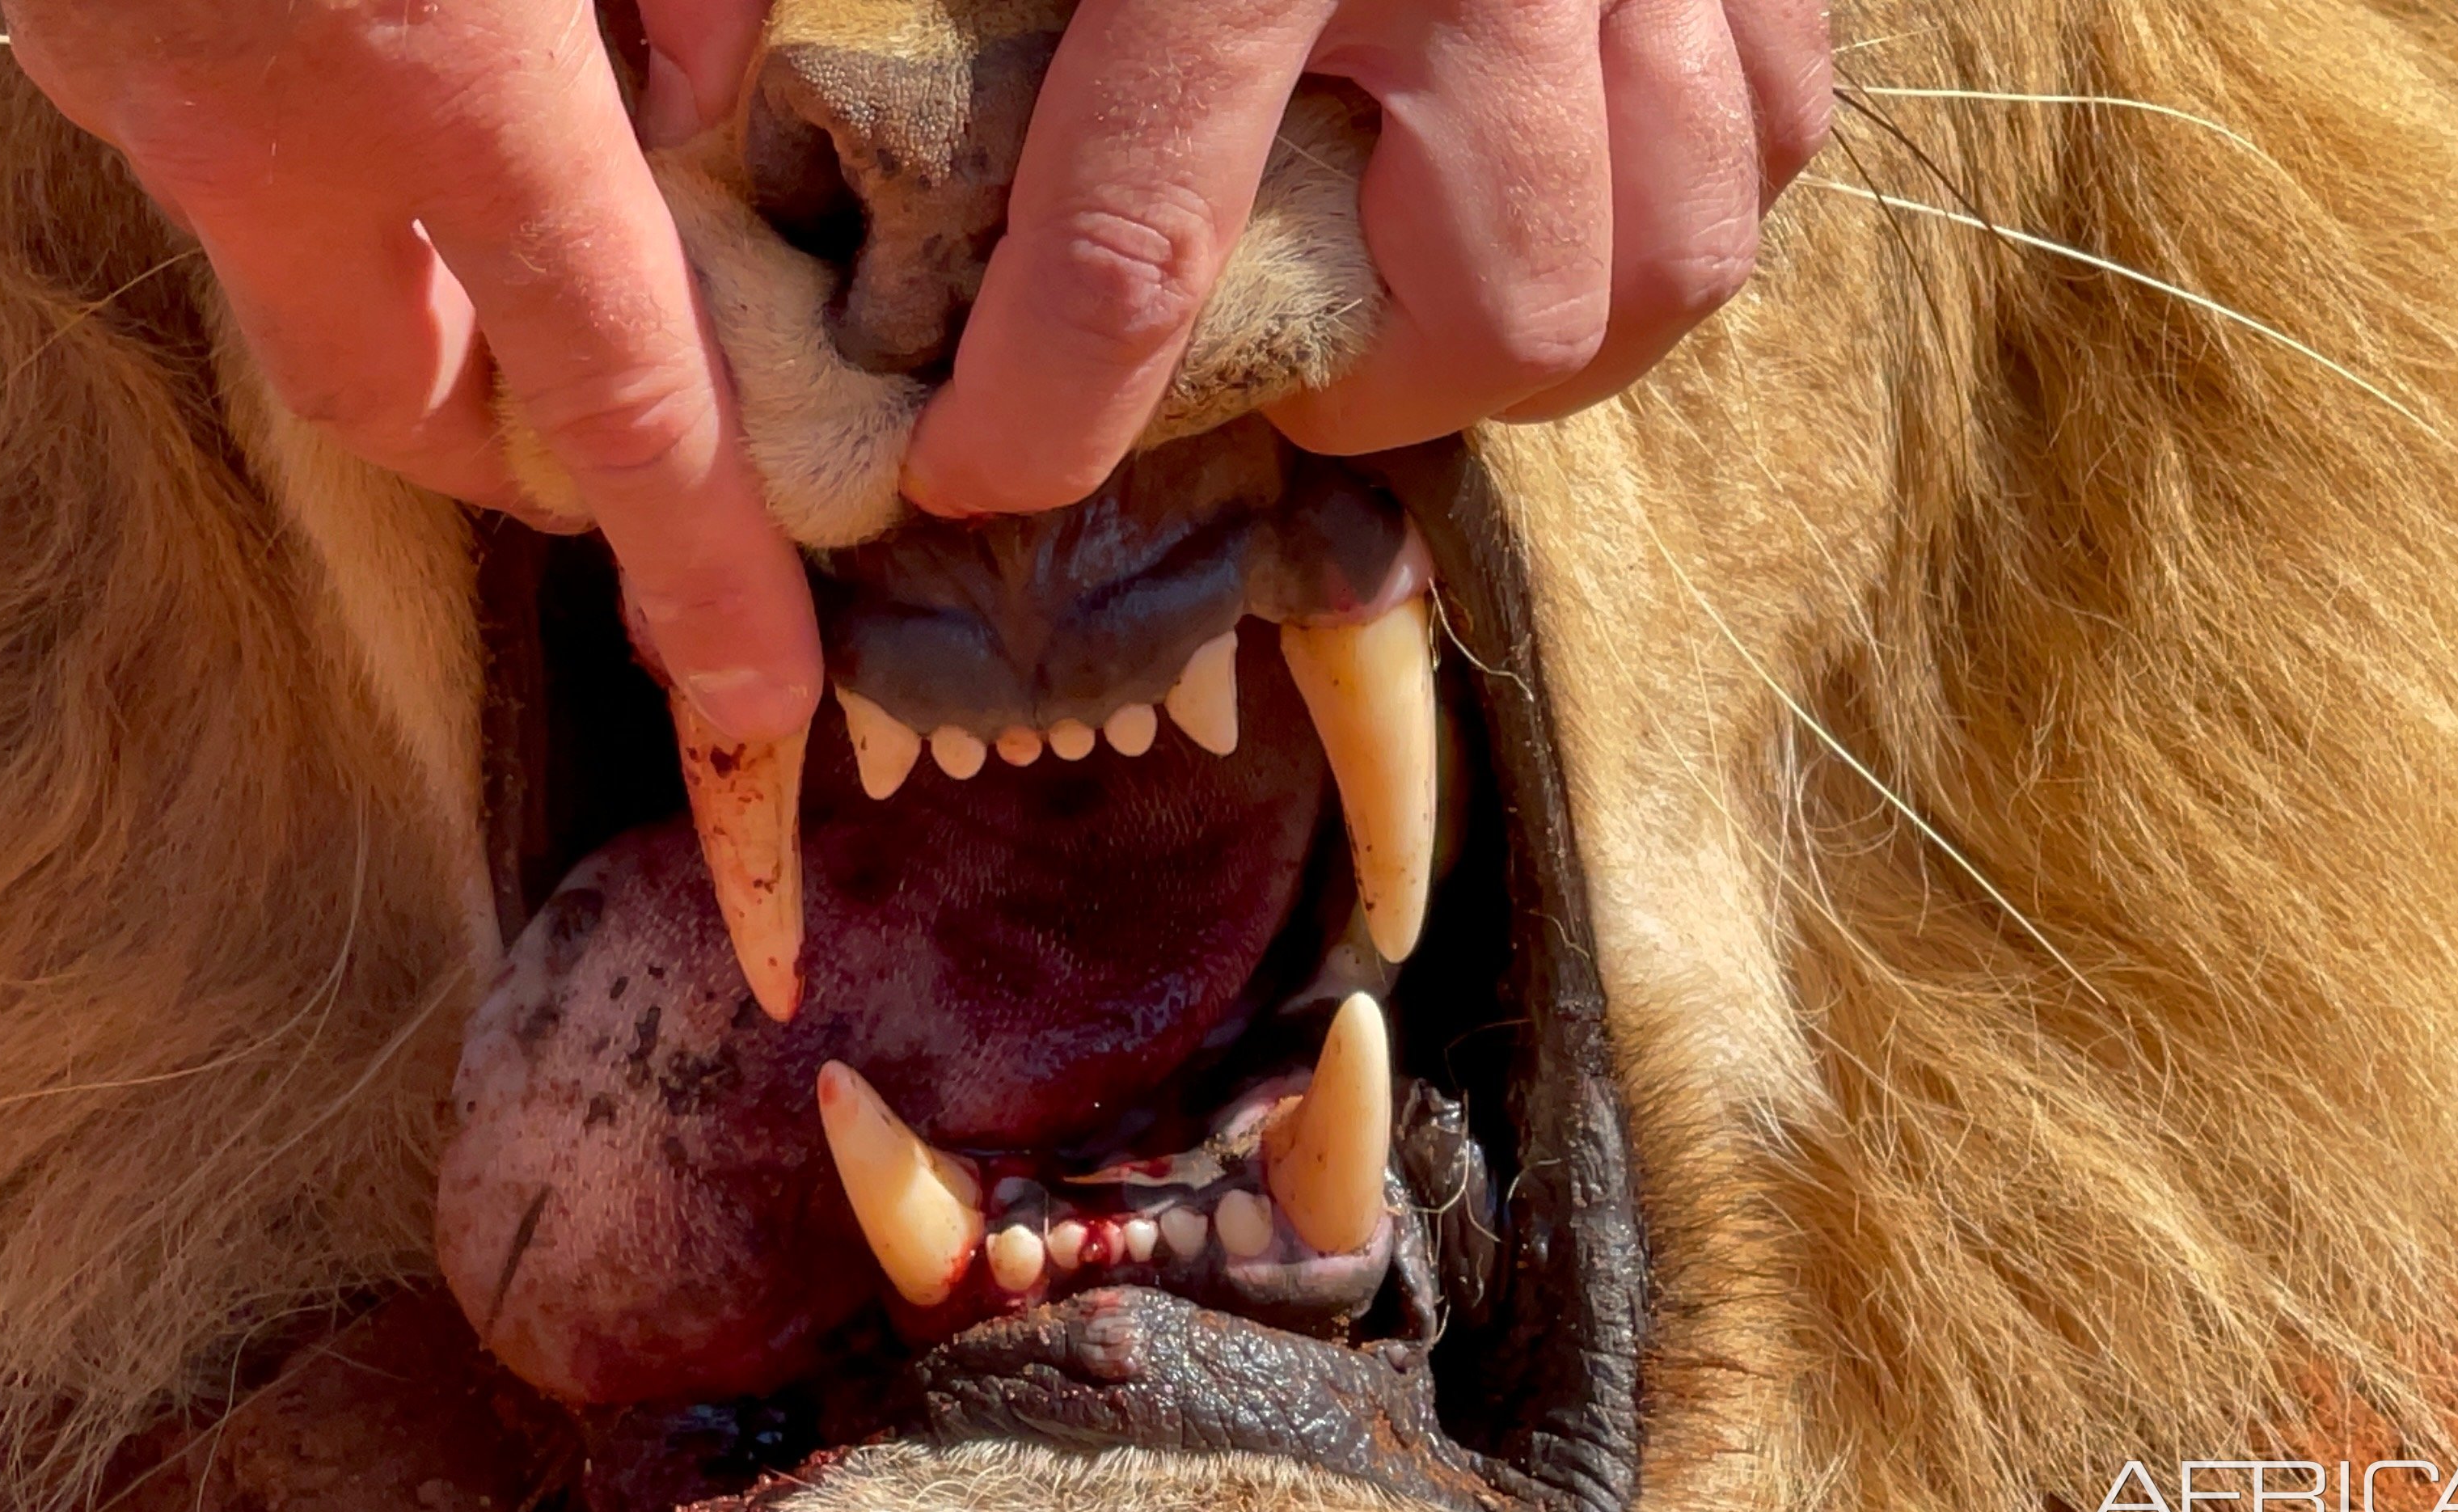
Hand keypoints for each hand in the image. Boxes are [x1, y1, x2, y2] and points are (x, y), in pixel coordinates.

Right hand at [4, 0, 820, 743]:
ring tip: (504, 212)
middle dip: (511, 448)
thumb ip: (693, 9)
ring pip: (295, 271)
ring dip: (410, 280)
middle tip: (598, 428)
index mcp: (437, 72)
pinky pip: (223, 150)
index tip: (756, 690)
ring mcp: (129, 77)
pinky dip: (319, 150)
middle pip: (401, 397)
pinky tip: (379, 76)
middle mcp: (254, 121)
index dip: (700, 560)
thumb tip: (711, 123)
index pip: (614, 385)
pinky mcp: (69, 19)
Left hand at [901, 0, 1834, 516]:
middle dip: (1370, 390)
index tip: (977, 475)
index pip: (1136, 251)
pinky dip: (1679, 202)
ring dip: (1543, 336)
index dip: (1047, 414)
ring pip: (1672, 256)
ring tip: (1427, 308)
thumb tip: (680, 91)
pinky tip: (1574, 190)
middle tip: (1278, 358)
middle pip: (1496, 312)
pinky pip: (1777, 129)